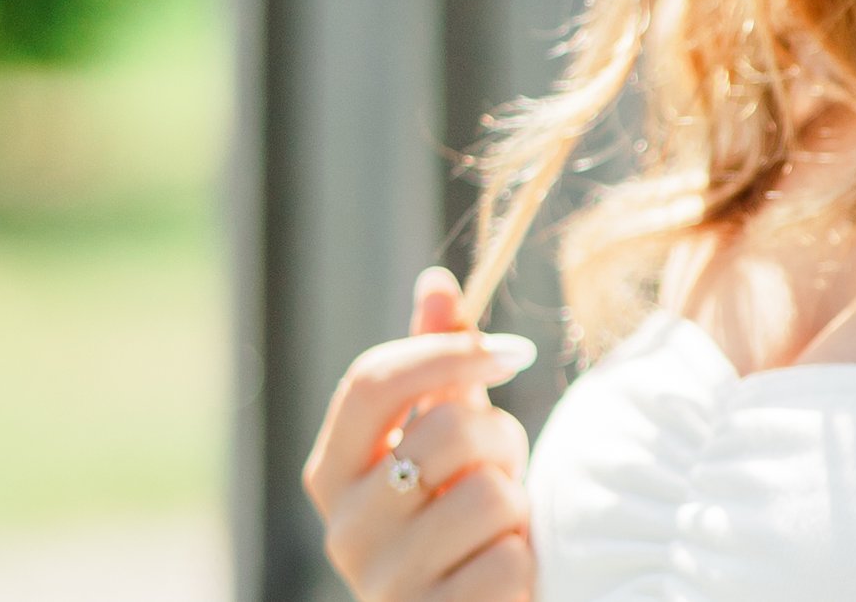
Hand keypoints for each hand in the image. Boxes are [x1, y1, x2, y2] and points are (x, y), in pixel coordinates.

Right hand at [303, 267, 539, 601]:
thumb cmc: (457, 509)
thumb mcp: (446, 433)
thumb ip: (438, 367)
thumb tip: (436, 282)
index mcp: (333, 471)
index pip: (370, 382)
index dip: (446, 353)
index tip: (511, 351)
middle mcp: (343, 529)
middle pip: (445, 430)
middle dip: (498, 440)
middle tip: (498, 470)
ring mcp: (383, 585)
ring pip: (489, 497)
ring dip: (516, 506)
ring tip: (497, 526)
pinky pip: (509, 564)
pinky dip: (522, 563)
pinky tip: (498, 573)